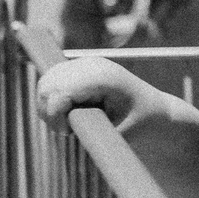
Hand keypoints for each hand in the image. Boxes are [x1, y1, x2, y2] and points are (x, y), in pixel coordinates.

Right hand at [34, 55, 169, 132]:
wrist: (153, 108)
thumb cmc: (141, 123)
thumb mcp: (121, 134)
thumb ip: (95, 133)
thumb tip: (68, 128)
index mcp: (105, 78)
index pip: (60, 91)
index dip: (54, 115)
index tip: (68, 132)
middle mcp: (92, 65)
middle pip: (47, 86)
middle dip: (49, 112)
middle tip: (68, 129)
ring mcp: (84, 63)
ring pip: (45, 83)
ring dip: (49, 106)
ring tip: (69, 121)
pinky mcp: (79, 67)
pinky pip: (51, 80)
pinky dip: (52, 99)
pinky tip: (68, 110)